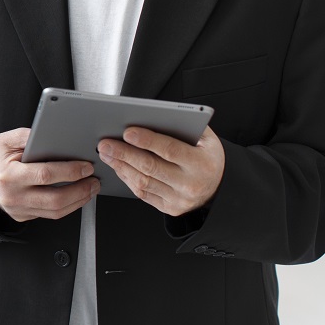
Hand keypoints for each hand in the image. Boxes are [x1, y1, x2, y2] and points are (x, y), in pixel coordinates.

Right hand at [0, 128, 99, 221]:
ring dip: (78, 201)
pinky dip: (66, 206)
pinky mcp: (22, 216)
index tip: (86, 167)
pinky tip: (76, 195)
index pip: (45, 175)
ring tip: (90, 189)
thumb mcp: (7, 139)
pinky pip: (48, 214)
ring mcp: (18, 210)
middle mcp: (13, 196)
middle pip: (55, 200)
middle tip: (94, 181)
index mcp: (9, 176)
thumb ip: (31, 137)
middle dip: (80, 191)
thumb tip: (56, 136)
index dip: (70, 171)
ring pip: (55, 212)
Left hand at [97, 125, 224, 215]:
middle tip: (105, 143)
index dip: (147, 141)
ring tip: (107, 153)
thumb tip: (152, 116)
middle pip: (150, 167)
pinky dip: (127, 178)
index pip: (170, 150)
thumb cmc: (207, 157)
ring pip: (143, 182)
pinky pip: (143, 194)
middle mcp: (190, 184)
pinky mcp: (170, 208)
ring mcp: (179, 199)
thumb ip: (184, 127)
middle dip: (124, 153)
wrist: (219, 187)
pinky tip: (119, 166)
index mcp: (201, 164)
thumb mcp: (206, 139)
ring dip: (121, 166)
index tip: (128, 132)